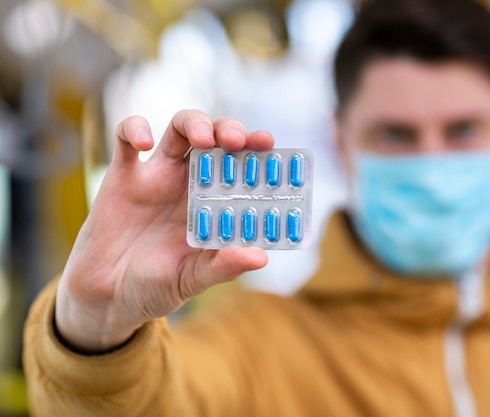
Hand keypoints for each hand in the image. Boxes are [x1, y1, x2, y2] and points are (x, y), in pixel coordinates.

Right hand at [55, 110, 272, 352]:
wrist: (107, 298)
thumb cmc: (156, 286)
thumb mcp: (192, 279)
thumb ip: (223, 267)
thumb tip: (260, 257)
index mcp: (214, 204)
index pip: (241, 166)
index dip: (256, 150)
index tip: (268, 144)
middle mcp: (190, 183)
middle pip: (215, 137)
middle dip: (229, 129)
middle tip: (237, 141)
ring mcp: (158, 176)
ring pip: (179, 129)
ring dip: (194, 123)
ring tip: (203, 138)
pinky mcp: (123, 176)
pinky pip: (125, 138)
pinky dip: (133, 129)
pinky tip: (144, 143)